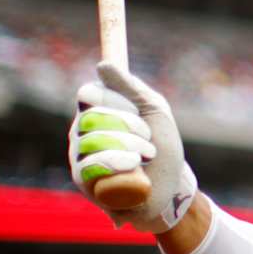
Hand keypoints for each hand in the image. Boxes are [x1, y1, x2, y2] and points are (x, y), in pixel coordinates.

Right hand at [67, 62, 196, 233]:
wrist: (172, 189)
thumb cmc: (162, 147)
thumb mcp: (154, 111)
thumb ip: (131, 87)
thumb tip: (103, 65)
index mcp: (98, 112)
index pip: (88, 94)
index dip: (112, 98)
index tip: (135, 106)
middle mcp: (83, 132)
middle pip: (91, 116)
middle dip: (129, 124)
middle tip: (148, 138)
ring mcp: (80, 156)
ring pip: (93, 140)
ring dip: (130, 145)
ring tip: (146, 155)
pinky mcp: (83, 181)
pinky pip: (90, 165)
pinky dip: (119, 163)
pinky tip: (134, 168)